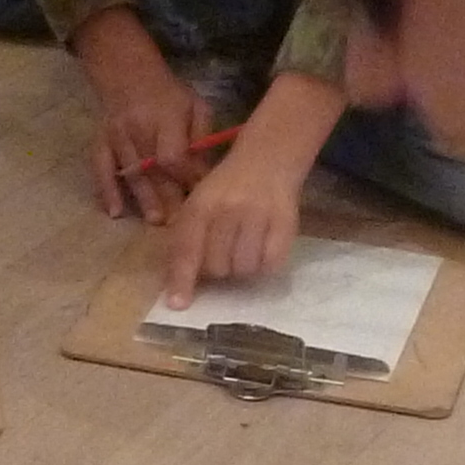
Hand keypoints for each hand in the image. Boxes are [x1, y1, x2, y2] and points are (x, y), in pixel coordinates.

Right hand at [78, 30, 207, 223]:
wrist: (128, 75)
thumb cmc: (170, 95)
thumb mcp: (195, 106)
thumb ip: (200, 138)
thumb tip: (203, 176)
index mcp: (166, 116)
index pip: (173, 155)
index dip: (185, 177)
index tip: (198, 194)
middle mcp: (138, 128)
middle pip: (153, 169)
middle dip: (168, 196)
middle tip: (180, 222)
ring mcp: (116, 137)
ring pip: (132, 173)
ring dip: (144, 199)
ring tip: (156, 221)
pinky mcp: (100, 143)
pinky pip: (101, 169)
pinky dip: (106, 191)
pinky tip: (114, 213)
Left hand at [157, 143, 302, 305]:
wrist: (268, 159)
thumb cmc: (227, 188)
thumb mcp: (199, 202)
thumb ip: (186, 238)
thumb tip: (179, 283)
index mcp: (201, 205)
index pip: (187, 248)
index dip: (181, 279)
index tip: (178, 305)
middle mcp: (228, 210)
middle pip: (216, 267)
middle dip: (217, 269)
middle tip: (224, 252)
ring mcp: (258, 217)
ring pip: (243, 269)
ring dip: (241, 268)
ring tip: (244, 248)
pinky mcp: (285, 225)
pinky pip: (270, 265)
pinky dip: (264, 266)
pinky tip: (262, 249)